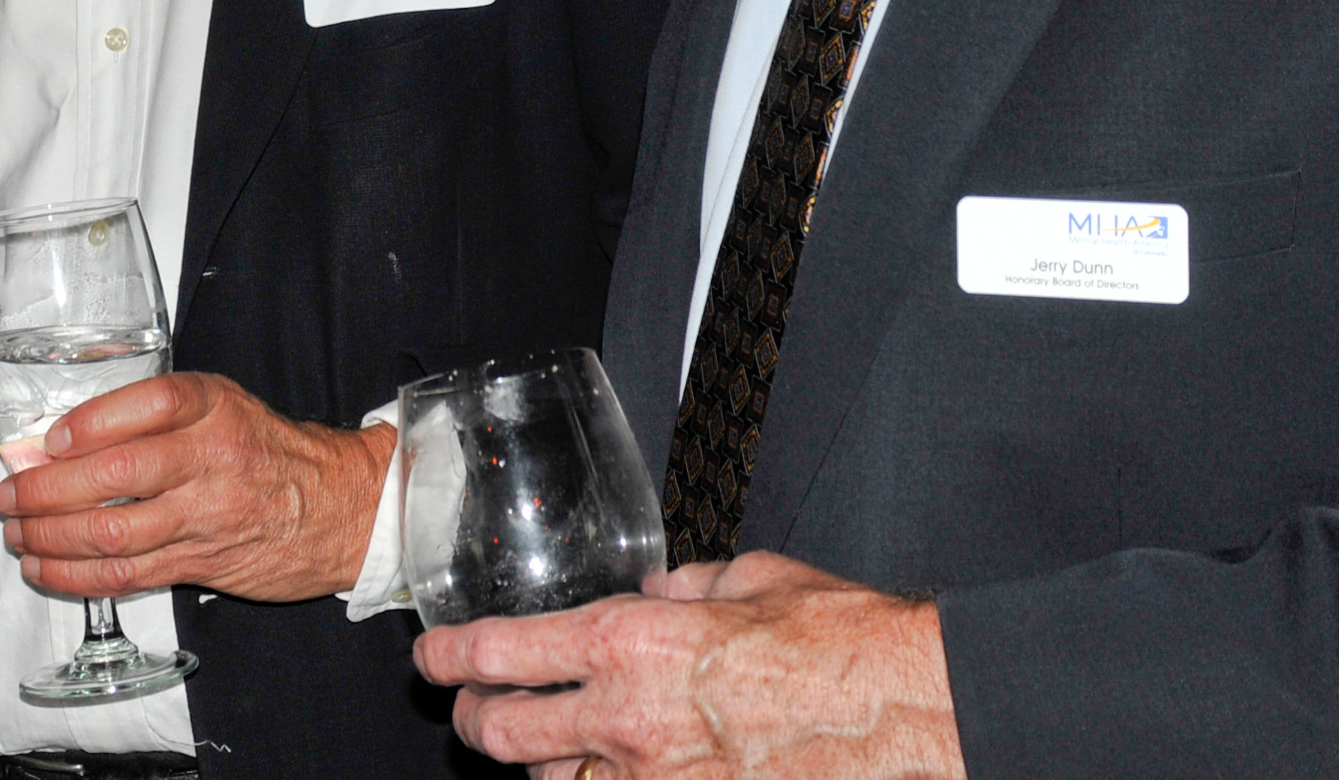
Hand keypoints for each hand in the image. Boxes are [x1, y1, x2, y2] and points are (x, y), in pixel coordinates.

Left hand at [0, 371, 395, 604]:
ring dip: (51, 538)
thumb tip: (63, 439)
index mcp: (214, 407)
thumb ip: (154, 415)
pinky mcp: (202, 564)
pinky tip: (46, 569)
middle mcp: (211, 460)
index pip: (145, 405)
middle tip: (11, 494)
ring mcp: (207, 517)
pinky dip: (77, 576)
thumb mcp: (222, 406)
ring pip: (115, 533)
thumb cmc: (267, 451)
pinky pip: (130, 575)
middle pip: (117, 475)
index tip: (47, 441)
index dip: (88, 424)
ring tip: (18, 534)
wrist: (339, 507)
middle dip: (48, 489)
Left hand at [413, 551, 964, 779]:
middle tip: (472, 708)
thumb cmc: (839, 640)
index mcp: (630, 641)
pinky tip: (612, 776)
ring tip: (543, 747)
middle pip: (502, 734)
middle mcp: (627, 718)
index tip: (431, 657)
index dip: (447, 658)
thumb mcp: (748, 577)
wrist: (907, 711)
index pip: (500, 652)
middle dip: (474, 721)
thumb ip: (684, 584)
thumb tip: (654, 588)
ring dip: (541, 766)